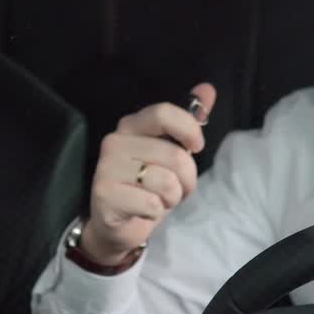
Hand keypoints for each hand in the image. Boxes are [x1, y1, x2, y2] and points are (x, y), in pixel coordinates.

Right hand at [81, 83, 215, 265]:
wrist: (117, 224)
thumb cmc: (147, 185)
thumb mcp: (170, 152)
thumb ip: (187, 121)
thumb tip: (208, 89)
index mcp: (131, 125)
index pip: (163, 113)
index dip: (189, 129)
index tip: (197, 146)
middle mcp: (115, 142)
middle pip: (175, 156)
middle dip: (187, 179)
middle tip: (176, 188)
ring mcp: (107, 168)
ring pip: (166, 182)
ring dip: (172, 198)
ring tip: (160, 200)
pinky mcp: (105, 195)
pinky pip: (152, 204)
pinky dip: (156, 212)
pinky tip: (144, 211)